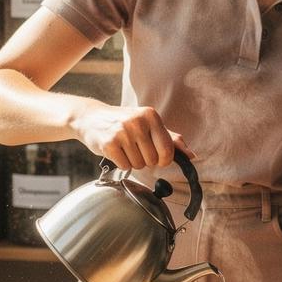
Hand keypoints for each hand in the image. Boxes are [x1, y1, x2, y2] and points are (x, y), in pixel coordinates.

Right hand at [73, 102, 193, 170]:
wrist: (90, 117)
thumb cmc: (122, 122)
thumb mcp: (148, 125)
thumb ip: (170, 139)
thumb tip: (190, 155)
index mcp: (151, 116)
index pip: (168, 149)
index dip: (164, 159)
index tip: (158, 157)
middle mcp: (137, 122)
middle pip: (153, 160)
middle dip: (146, 160)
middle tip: (135, 148)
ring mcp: (122, 132)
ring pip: (139, 165)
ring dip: (133, 161)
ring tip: (125, 148)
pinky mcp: (109, 144)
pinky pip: (125, 166)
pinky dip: (122, 163)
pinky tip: (116, 151)